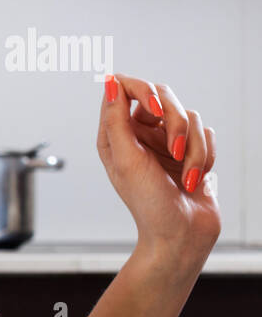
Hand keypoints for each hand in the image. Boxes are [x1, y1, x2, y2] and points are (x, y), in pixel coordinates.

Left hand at [98, 73, 220, 264]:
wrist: (181, 235)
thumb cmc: (148, 204)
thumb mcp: (126, 160)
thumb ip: (116, 119)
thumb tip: (109, 81)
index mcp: (116, 133)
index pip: (124, 87)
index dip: (142, 91)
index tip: (154, 111)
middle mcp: (140, 133)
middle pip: (162, 95)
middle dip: (175, 123)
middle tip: (175, 151)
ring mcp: (167, 140)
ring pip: (189, 115)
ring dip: (194, 149)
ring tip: (186, 176)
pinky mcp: (193, 149)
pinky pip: (207, 132)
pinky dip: (206, 156)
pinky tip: (195, 179)